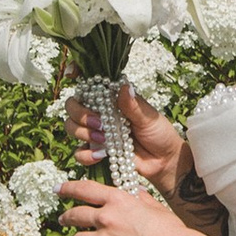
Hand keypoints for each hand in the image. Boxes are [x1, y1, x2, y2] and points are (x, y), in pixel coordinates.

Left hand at [59, 172, 191, 235]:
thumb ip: (139, 197)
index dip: (67, 188)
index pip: (84, 189)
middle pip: (75, 215)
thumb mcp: (154, 205)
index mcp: (117, 200)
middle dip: (66, 217)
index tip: (58, 189)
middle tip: (63, 219)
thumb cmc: (169, 228)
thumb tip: (135, 192)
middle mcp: (106, 217)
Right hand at [60, 76, 189, 192]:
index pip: (90, 84)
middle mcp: (100, 113)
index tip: (72, 73)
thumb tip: (124, 87)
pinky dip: (86, 154)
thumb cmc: (160, 134)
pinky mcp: (97, 151)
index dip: (76, 73)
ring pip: (71, 127)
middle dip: (79, 114)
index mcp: (112, 99)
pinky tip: (102, 155)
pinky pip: (79, 153)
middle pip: (72, 106)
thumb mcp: (150, 118)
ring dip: (82, 133)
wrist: (164, 162)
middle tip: (99, 123)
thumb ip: (133, 105)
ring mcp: (96, 132)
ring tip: (103, 139)